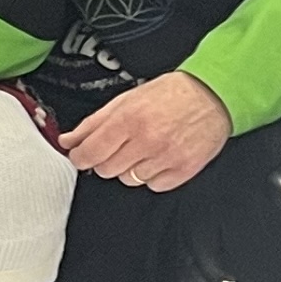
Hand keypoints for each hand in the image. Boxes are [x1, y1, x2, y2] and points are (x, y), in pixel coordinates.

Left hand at [60, 71, 231, 192]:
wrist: (212, 95)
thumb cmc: (169, 95)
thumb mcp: (124, 100)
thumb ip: (92, 123)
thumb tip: (68, 141)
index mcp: (127, 120)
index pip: (89, 153)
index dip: (80, 157)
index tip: (81, 155)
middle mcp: (146, 141)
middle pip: (106, 170)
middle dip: (105, 160)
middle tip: (118, 146)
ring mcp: (166, 158)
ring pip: (129, 180)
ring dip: (130, 168)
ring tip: (143, 148)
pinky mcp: (184, 170)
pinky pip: (154, 186)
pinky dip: (152, 175)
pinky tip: (159, 157)